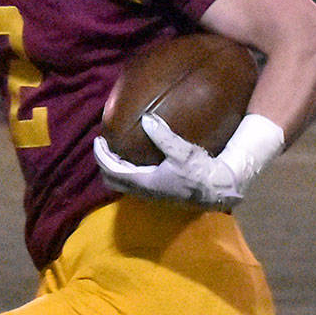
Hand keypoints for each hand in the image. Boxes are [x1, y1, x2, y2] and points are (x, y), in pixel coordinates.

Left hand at [93, 114, 243, 209]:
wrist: (217, 189)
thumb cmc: (200, 171)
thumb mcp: (182, 151)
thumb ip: (163, 136)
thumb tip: (147, 119)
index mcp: (145, 182)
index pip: (112, 170)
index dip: (102, 156)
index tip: (98, 141)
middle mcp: (144, 192)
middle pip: (112, 181)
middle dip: (104, 163)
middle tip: (104, 146)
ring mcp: (151, 195)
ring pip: (122, 185)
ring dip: (115, 169)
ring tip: (117, 151)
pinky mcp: (158, 194)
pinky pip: (133, 185)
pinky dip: (126, 172)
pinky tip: (134, 161)